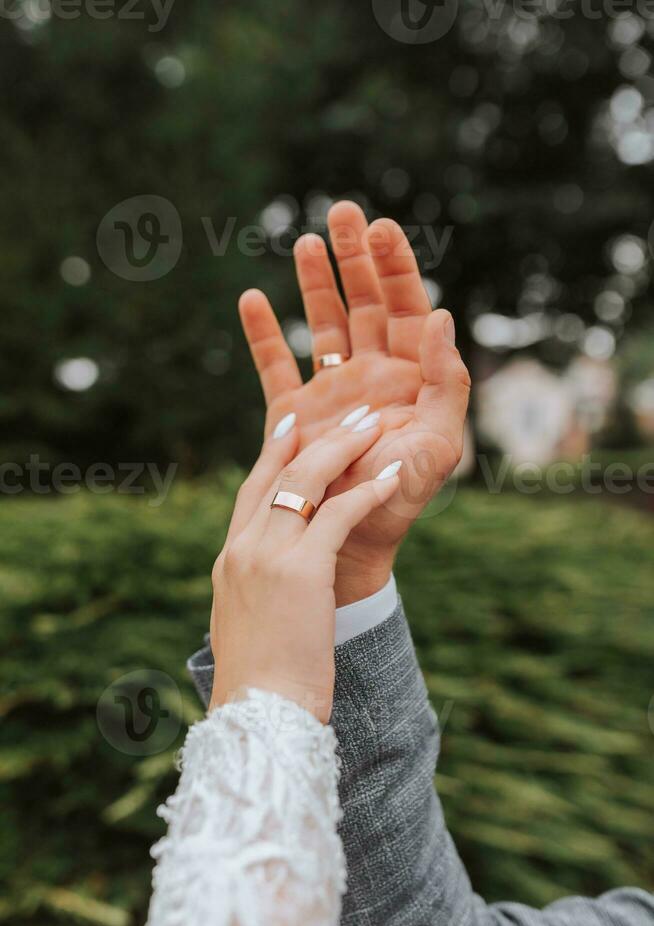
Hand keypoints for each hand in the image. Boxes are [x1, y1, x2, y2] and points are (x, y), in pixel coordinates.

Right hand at [209, 416, 400, 721]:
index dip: (273, 454)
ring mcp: (267, 557)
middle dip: (315, 437)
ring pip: (306, 481)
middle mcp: (243, 549)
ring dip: (344, 449)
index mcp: (229, 562)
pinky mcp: (301, 572)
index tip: (291, 427)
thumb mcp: (249, 627)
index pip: (252, 491)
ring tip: (374, 426)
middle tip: (346, 412)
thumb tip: (278, 593)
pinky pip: (338, 515)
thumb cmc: (260, 685)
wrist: (257, 716)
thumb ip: (258, 595)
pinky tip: (390, 476)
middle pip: (278, 474)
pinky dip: (366, 491)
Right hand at [238, 201, 469, 603]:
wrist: (354, 538)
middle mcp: (369, 373)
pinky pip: (274, 365)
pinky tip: (251, 298)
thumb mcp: (441, 442)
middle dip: (355, 257)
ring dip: (314, 282)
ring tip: (306, 241)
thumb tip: (440, 316)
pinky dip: (262, 334)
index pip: (406, 307)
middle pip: (363, 302)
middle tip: (344, 212)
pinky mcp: (294, 411)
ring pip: (321, 323)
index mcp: (409, 376)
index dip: (395, 266)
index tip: (382, 228)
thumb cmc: (404, 495)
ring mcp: (330, 390)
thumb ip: (446, 381)